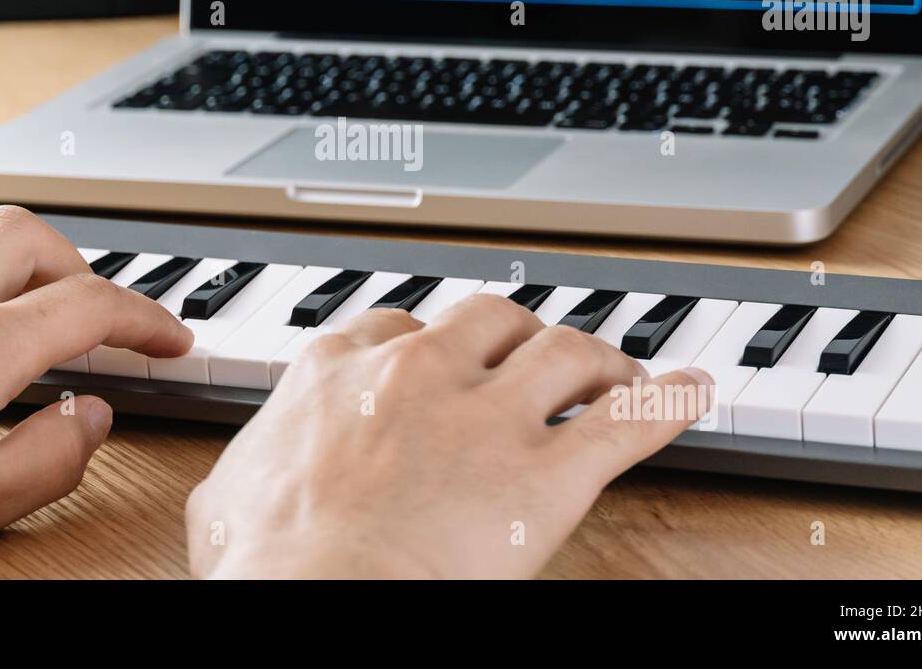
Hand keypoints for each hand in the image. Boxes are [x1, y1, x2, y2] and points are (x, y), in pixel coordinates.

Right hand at [186, 296, 711, 578]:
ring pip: (562, 350)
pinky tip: (694, 392)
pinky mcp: (548, 473)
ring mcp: (488, 416)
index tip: (443, 357)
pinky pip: (628, 417)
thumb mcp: (228, 501)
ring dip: (594, 355)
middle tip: (533, 354)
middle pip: (488, 319)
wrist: (315, 602)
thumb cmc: (267, 566)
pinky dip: (669, 400)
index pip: (397, 326)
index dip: (430, 342)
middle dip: (516, 331)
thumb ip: (251, 466)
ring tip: (613, 367)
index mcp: (341, 372)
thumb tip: (242, 482)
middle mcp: (419, 373)